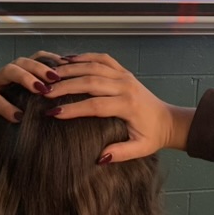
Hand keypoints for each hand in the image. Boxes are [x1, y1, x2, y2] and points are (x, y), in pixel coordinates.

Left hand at [0, 52, 64, 155]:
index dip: (4, 107)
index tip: (19, 117)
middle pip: (9, 71)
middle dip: (25, 78)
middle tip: (41, 89)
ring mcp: (10, 70)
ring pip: (23, 61)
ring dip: (40, 68)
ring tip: (55, 78)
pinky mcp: (23, 65)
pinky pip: (35, 56)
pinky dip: (49, 58)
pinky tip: (62, 65)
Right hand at [42, 53, 193, 162]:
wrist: (168, 120)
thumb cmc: (152, 136)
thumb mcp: (140, 149)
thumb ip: (121, 153)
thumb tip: (100, 157)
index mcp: (128, 105)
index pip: (95, 104)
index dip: (74, 108)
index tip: (53, 113)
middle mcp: (125, 86)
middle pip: (90, 81)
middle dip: (66, 85)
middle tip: (45, 91)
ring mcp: (125, 75)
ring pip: (94, 66)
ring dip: (71, 68)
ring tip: (50, 74)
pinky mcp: (124, 71)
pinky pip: (103, 59)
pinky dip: (85, 57)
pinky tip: (68, 60)